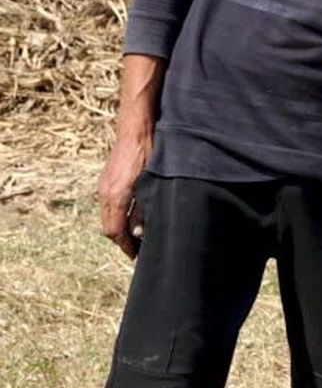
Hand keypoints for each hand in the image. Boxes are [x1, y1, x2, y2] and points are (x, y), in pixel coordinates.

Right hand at [97, 133, 150, 259]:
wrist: (135, 131)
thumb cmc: (149, 155)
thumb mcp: (152, 184)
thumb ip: (143, 210)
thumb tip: (136, 234)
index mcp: (116, 197)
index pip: (115, 230)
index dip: (125, 246)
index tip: (135, 256)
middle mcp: (105, 194)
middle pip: (108, 227)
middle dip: (121, 241)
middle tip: (136, 251)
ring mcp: (103, 187)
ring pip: (107, 217)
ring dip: (118, 229)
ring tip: (134, 238)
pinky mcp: (105, 181)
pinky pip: (107, 206)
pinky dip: (116, 217)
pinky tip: (129, 218)